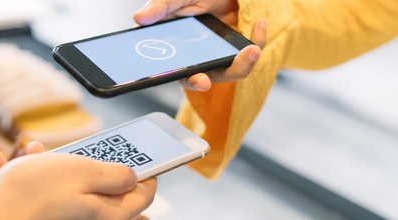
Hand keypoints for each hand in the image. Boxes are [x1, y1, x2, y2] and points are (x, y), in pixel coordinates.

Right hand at [0, 142, 157, 219]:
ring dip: (52, 163)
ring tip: (34, 152)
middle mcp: (89, 218)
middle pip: (104, 187)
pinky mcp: (41, 213)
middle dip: (91, 162)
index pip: (142, 195)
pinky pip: (38, 190)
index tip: (146, 154)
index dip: (147, 171)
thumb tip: (132, 176)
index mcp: (110, 212)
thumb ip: (115, 174)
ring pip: (66, 184)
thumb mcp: (85, 172)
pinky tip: (3, 161)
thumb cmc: (35, 194)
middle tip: (83, 147)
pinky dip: (24, 173)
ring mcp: (64, 215)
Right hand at [133, 0, 266, 90]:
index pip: (182, 74)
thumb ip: (160, 7)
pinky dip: (258, 39)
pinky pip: (250, 52)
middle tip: (231, 66)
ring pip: (233, 71)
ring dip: (246, 63)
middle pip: (210, 77)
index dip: (191, 80)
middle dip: (225, 75)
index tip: (201, 81)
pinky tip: (259, 22)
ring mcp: (220, 52)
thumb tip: (138, 18)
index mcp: (179, 51)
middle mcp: (200, 57)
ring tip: (253, 49)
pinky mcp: (239, 46)